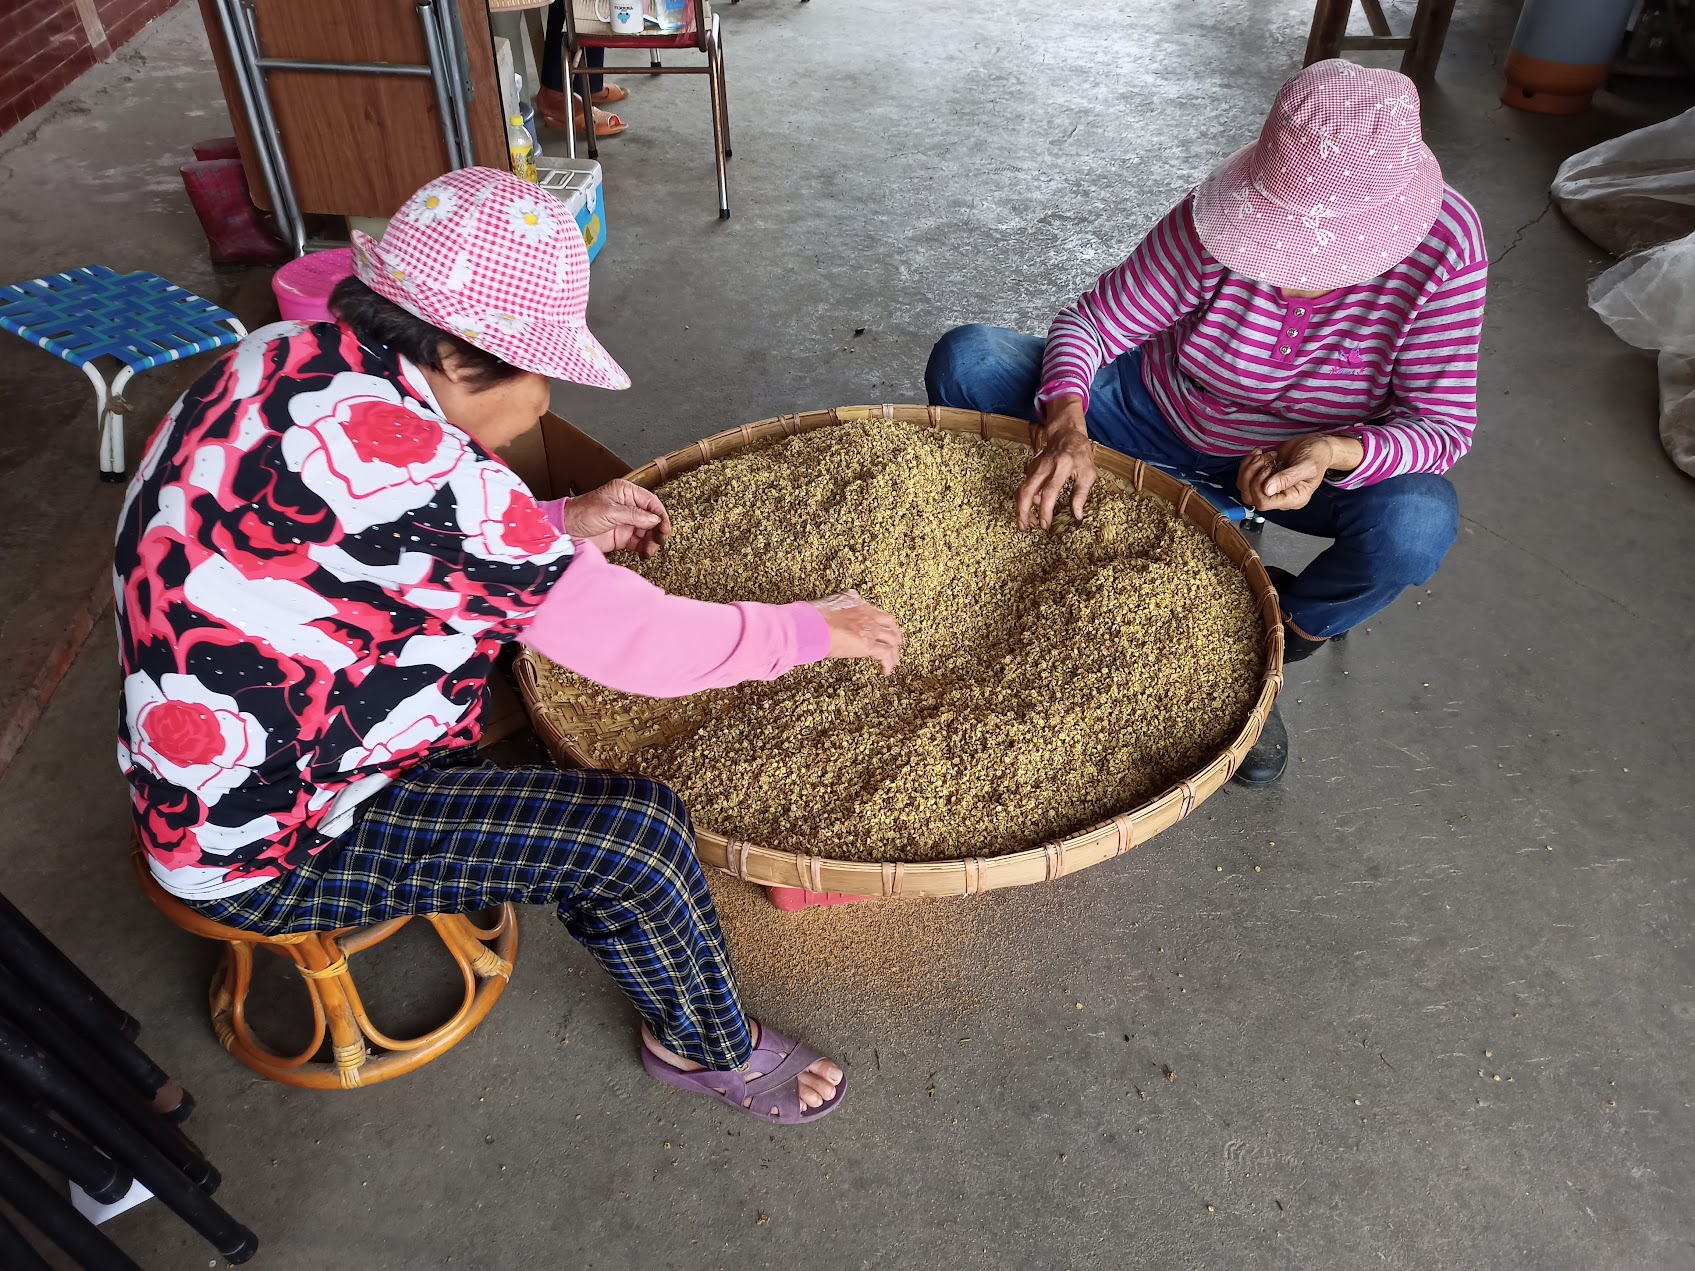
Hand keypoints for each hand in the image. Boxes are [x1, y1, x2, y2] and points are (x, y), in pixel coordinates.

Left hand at [561, 479, 671, 558]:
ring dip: (651, 542)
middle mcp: (628, 506)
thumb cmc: (580, 514)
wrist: (565, 531)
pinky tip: (644, 554)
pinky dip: (644, 549)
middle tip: (658, 542)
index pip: (651, 502)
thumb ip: (633, 515)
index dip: (660, 515)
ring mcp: (626, 522)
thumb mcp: (609, 511)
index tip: (665, 528)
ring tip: (648, 551)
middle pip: (652, 518)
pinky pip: (639, 543)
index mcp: (625, 492)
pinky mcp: (622, 537)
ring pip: (648, 532)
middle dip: (657, 531)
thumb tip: (655, 520)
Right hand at [809, 590, 902, 674]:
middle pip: (891, 627)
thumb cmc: (816, 620)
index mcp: (861, 607)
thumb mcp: (831, 613)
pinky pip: (885, 655)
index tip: (889, 632)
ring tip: (892, 662)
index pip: (881, 615)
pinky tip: (886, 670)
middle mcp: (869, 617)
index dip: (888, 626)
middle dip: (895, 639)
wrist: (813, 626)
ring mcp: (870, 630)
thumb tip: (831, 622)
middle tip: (895, 647)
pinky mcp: (868, 644)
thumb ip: (838, 616)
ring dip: (894, 653)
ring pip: (891, 642)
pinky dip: (888, 664)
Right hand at [1015, 397, 1097, 529]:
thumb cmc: (1080, 455)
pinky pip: (1025, 486)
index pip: (1049, 491)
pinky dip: (1026, 500)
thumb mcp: (1088, 473)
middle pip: (1026, 491)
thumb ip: (1081, 494)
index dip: (1045, 510)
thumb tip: (1077, 516)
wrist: (1066, 434)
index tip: (1045, 524)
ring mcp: (1034, 467)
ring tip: (1028, 523)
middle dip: (1022, 511)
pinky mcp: (1030, 469)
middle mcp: (1044, 467)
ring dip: (1022, 507)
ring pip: (1022, 489)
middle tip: (1024, 527)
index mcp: (1061, 468)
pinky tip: (1033, 509)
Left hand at [1236, 434, 1359, 511]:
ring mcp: (1270, 488)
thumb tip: (1267, 490)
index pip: (1263, 503)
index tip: (1269, 469)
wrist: (1316, 445)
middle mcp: (1279, 497)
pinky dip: (1248, 462)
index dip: (1258, 487)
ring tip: (1263, 455)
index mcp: (1292, 499)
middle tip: (1265, 458)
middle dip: (1251, 475)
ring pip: (1244, 486)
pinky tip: (1260, 452)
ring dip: (1249, 468)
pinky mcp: (1264, 477)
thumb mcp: (1308, 465)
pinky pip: (1245, 476)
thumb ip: (1288, 478)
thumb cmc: (1317, 456)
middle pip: (1250, 497)